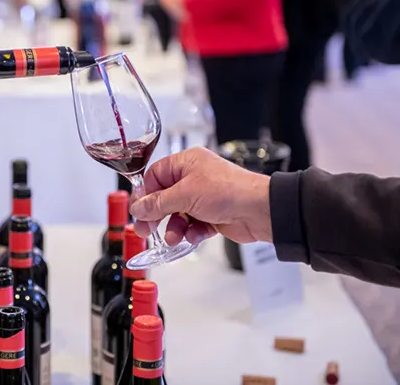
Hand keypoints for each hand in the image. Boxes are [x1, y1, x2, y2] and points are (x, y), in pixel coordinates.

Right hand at [129, 147, 272, 245]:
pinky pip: (192, 225)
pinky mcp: (212, 214)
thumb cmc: (230, 191)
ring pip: (178, 214)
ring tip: (174, 237)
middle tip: (145, 230)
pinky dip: (191, 232)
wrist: (260, 211)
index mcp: (187, 162)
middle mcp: (194, 177)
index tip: (138, 211)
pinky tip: (194, 236)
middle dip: (156, 215)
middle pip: (164, 197)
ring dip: (174, 228)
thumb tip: (139, 207)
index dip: (145, 194)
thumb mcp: (185, 195)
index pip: (155, 176)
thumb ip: (158, 203)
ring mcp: (204, 196)